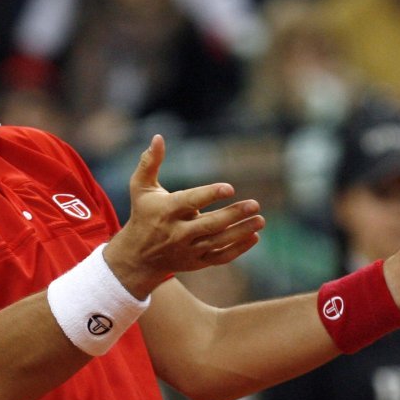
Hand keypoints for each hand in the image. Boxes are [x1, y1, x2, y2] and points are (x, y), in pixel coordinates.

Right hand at [103, 135, 265, 298]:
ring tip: (260, 219)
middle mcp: (178, 233)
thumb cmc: (143, 214)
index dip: (209, 195)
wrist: (138, 257)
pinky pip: (221, 257)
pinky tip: (255, 236)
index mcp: (166, 211)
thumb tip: (158, 137)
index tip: (229, 188)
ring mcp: (189, 250)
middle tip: (255, 204)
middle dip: (233, 215)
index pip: (190, 202)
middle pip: (209, 225)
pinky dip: (238, 249)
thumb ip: (149, 162)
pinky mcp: (197, 262)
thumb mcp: (140, 187)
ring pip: (218, 241)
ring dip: (241, 231)